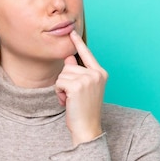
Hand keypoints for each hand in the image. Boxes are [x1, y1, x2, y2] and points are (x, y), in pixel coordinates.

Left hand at [55, 30, 107, 145]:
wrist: (87, 128)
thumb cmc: (84, 111)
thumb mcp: (83, 89)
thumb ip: (78, 73)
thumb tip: (68, 57)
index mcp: (101, 73)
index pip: (87, 54)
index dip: (78, 43)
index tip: (72, 32)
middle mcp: (96, 74)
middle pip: (69, 66)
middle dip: (65, 81)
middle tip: (73, 97)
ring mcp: (88, 79)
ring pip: (62, 74)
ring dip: (61, 88)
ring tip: (71, 100)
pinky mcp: (77, 85)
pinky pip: (59, 82)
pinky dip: (59, 93)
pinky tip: (67, 102)